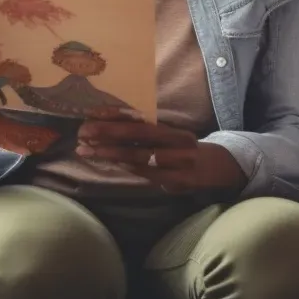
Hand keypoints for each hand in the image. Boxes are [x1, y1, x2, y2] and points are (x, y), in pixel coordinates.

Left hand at [75, 121, 245, 194]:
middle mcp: (180, 144)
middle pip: (140, 136)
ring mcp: (181, 165)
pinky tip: (110, 162)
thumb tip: (105, 123)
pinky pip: (148, 174)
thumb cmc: (181, 150)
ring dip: (110, 153)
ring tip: (87, 149)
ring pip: (141, 157)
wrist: (214, 170)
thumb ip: (143, 132)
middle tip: (83, 132)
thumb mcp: (167, 138)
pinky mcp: (180, 183)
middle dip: (108, 134)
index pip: (142, 122)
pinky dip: (127, 167)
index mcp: (175, 131)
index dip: (116, 118)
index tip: (92, 114)